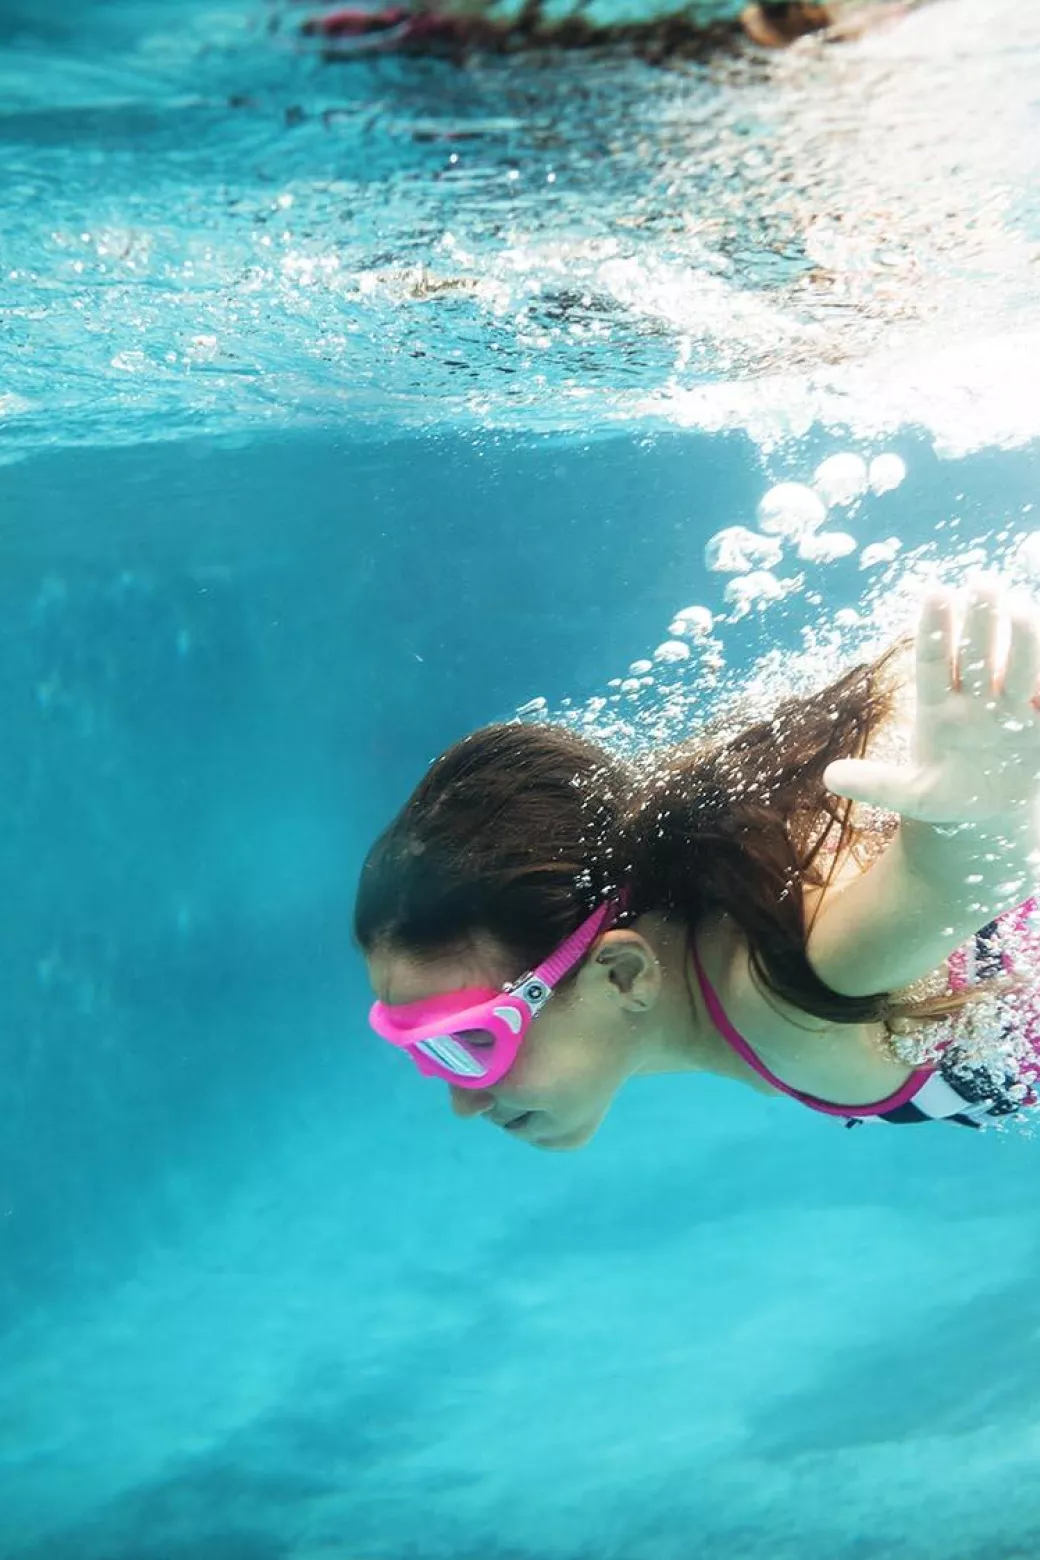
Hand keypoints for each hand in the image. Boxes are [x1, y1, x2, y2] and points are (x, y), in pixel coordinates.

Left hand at [824, 576, 1039, 827]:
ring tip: (1023, 611)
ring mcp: (1012, 708)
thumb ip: (877, 784)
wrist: (992, 809)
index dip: (933, 632)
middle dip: (981, 622)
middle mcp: (976, 699)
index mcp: (938, 709)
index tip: (935, 593)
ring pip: (1018, 669)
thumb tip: (829, 776)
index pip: (932, 663)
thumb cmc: (948, 793)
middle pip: (976, 656)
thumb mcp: (913, 795)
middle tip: (983, 584)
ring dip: (1024, 641)